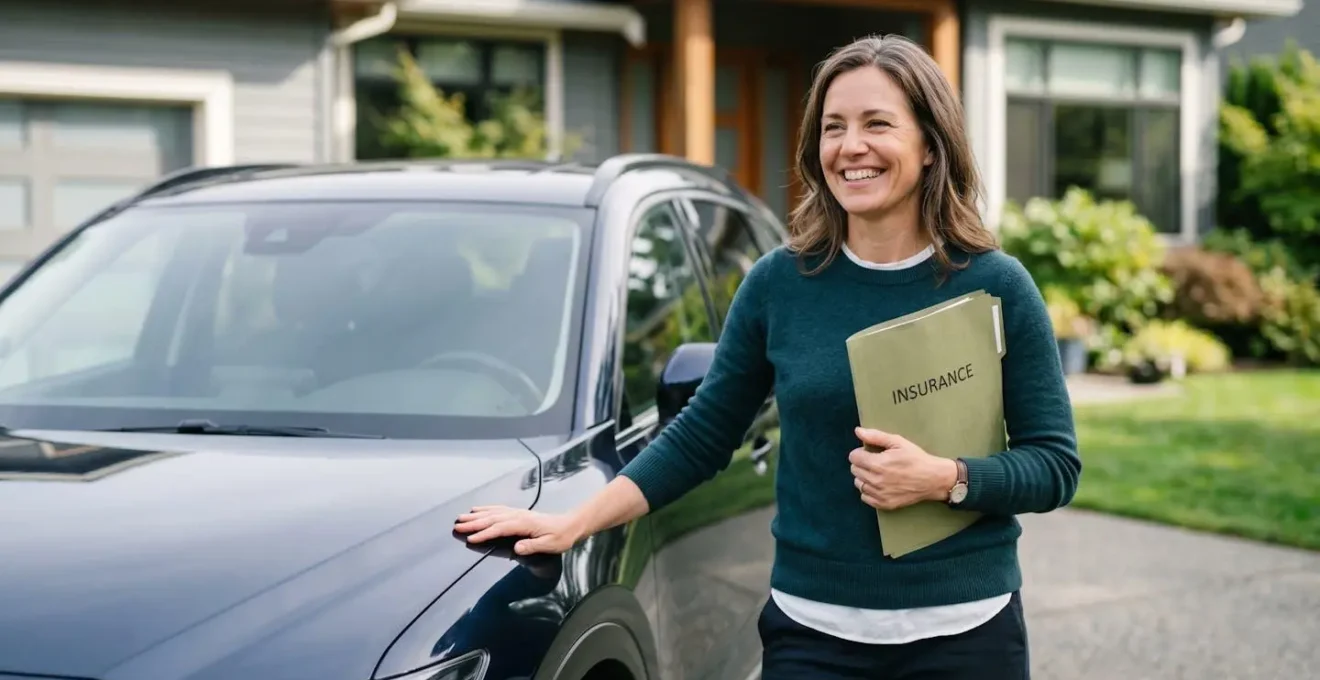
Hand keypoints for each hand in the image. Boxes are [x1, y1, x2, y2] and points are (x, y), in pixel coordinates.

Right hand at [454, 505, 583, 554]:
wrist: (570, 525)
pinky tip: (477, 510)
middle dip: (474, 523)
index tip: (471, 538)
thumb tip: (517, 548)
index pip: (500, 528)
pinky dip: (486, 509)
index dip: (485, 533)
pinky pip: (498, 509)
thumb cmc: (561, 537)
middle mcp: (518, 515)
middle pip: (492, 518)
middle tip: (457, 526)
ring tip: (461, 518)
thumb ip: (533, 546)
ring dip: (476, 516)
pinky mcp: (518, 513)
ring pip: (493, 513)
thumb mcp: (550, 545)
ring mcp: (517, 513)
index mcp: (524, 524)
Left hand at [849, 427, 957, 510]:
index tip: (870, 452)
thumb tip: (858, 431)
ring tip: (877, 473)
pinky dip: (868, 490)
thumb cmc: (916, 458)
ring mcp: (879, 494)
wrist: (933, 479)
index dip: (861, 452)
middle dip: (862, 463)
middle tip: (876, 461)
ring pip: (858, 483)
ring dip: (864, 477)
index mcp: (878, 464)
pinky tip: (879, 484)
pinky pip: (865, 497)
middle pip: (854, 470)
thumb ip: (876, 436)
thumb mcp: (898, 442)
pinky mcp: (884, 504)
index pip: (853, 457)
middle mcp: (876, 481)